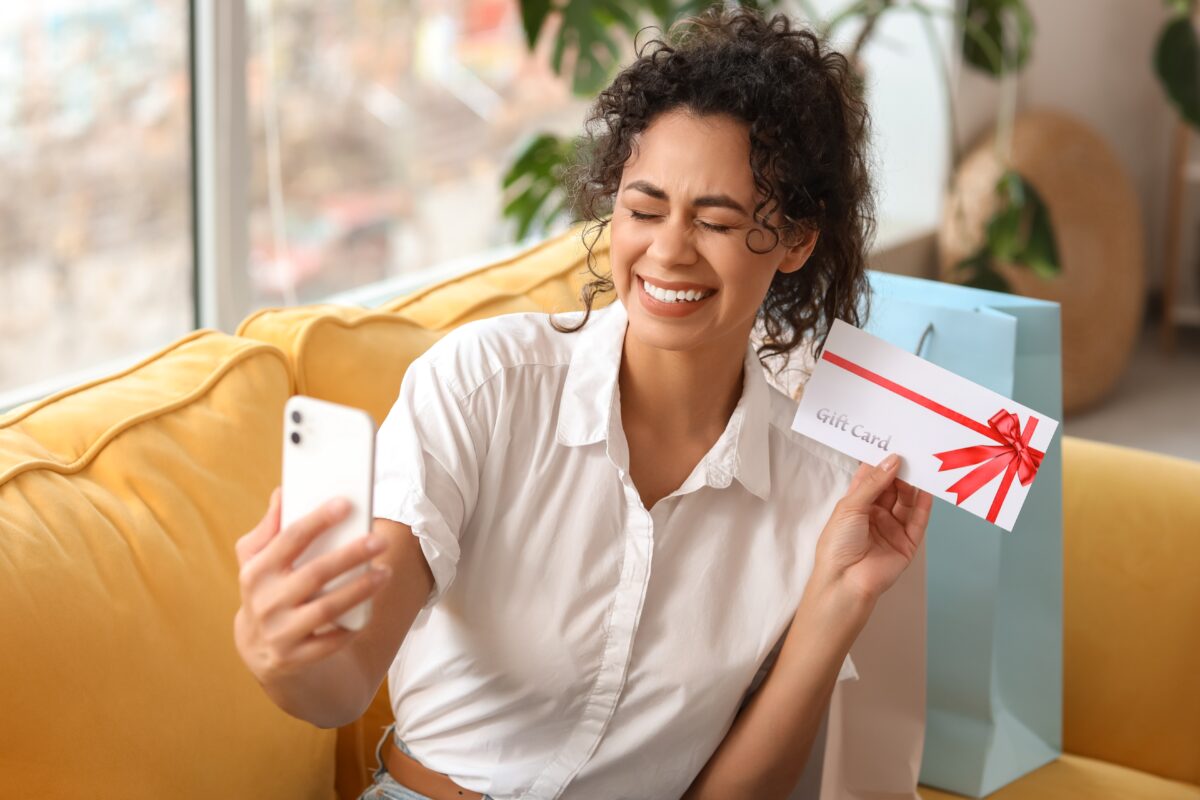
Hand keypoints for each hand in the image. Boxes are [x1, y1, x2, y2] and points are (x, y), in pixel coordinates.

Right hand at [233, 487, 390, 682]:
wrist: (257, 649)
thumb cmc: (267, 590)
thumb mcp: (257, 560)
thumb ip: (270, 527)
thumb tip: (283, 492)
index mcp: (255, 571)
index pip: (290, 539)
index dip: (319, 520)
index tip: (347, 504)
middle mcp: (265, 602)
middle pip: (315, 573)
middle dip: (350, 555)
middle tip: (380, 541)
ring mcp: (278, 632)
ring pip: (326, 609)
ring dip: (359, 590)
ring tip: (384, 573)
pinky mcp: (294, 658)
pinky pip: (330, 642)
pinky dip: (351, 627)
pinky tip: (370, 611)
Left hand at [812, 454, 931, 605]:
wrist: (846, 581)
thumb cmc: (838, 544)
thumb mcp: (851, 506)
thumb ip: (874, 483)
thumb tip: (893, 460)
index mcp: (856, 505)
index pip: (871, 478)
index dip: (881, 462)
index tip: (894, 444)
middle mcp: (875, 514)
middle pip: (892, 488)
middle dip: (901, 471)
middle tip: (912, 452)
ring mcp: (892, 528)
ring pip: (906, 502)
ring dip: (913, 485)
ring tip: (922, 466)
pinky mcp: (907, 543)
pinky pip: (918, 520)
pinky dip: (924, 505)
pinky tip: (928, 490)